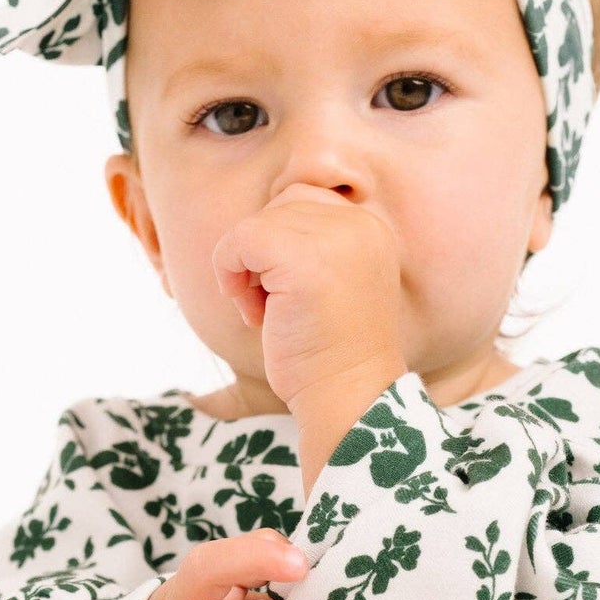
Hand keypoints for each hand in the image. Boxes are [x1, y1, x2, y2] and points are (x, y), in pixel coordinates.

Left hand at [210, 182, 406, 410]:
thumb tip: (252, 231)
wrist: (347, 397)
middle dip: (264, 255)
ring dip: (247, 269)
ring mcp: (333, 238)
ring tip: (268, 313)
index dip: (281, 244)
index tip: (291, 293)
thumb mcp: (330, 285)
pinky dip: (229, 273)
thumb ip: (308, 245)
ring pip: (258, 224)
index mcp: (370, 229)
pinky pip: (239, 239)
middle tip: (275, 308)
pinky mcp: (300, 259)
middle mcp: (359, 224)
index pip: (304, 202)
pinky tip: (253, 314)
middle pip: (280, 207)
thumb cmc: (329, 355)